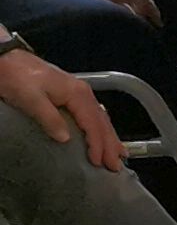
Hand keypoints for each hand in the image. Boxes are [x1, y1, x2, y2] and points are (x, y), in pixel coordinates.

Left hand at [0, 46, 123, 169]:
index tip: (97, 162)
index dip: (97, 144)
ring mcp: (78, 92)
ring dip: (110, 137)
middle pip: (102, 122)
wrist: (6, 59)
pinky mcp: (71, 93)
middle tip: (115, 165)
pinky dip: (102, 127)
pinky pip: (94, 114)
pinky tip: (105, 132)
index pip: (92, 124)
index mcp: (77, 94)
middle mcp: (83, 93)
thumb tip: (65, 138)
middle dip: (110, 144)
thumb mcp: (31, 99)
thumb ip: (50, 118)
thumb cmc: (17, 78)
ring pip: (101, 118)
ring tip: (118, 154)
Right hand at [68, 0, 159, 26]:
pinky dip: (130, 20)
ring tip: (144, 33)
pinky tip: (131, 28)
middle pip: (146, 5)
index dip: (153, 10)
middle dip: (152, 18)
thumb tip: (124, 1)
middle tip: (157, 28)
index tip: (158, 20)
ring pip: (137, 11)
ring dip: (140, 22)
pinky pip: (127, 12)